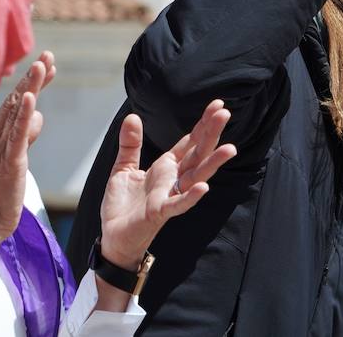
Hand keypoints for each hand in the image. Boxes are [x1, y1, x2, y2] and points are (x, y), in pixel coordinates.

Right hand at [0, 52, 54, 244]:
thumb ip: (24, 135)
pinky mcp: (8, 162)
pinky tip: (30, 98)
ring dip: (30, 86)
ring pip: (16, 111)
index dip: (31, 83)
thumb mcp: (14, 157)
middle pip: (15, 100)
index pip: (14, 103)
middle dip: (33, 77)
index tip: (46, 65)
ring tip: (43, 65)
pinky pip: (16, 134)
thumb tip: (37, 115)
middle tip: (47, 55)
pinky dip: (23, 115)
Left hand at [98, 101, 236, 267]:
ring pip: (196, 176)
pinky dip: (191, 197)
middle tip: (225, 113)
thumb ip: (131, 144)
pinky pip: (178, 204)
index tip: (218, 105)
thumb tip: (132, 116)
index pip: (190, 142)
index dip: (203, 124)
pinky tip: (203, 187)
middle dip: (211, 133)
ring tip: (230, 148)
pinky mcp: (160, 212)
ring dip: (213, 163)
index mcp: (166, 167)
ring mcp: (169, 195)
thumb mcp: (124, 168)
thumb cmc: (122, 206)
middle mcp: (173, 179)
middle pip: (198, 153)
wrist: (113, 237)